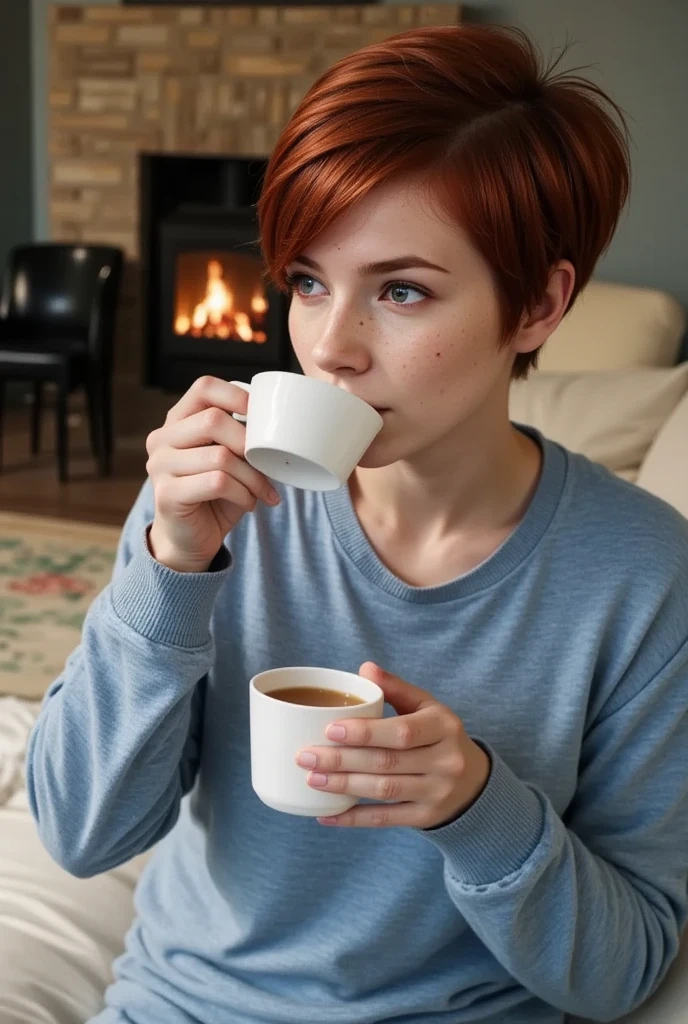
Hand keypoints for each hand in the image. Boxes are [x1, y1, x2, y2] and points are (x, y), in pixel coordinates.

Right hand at [146, 376, 280, 572]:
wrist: (190, 539)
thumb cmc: (214, 494)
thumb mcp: (228, 459)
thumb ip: (239, 437)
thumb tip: (278, 423)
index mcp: (177, 421)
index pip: (204, 388)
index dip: (236, 396)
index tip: (261, 417)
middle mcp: (162, 439)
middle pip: (212, 420)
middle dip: (249, 443)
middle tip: (267, 463)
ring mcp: (160, 466)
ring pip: (220, 456)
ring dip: (252, 476)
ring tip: (262, 491)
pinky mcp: (167, 494)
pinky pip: (217, 483)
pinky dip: (243, 493)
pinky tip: (249, 503)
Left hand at [296, 662, 490, 828]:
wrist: (473, 782)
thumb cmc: (438, 736)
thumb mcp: (426, 707)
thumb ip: (396, 688)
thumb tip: (365, 669)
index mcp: (443, 726)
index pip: (402, 732)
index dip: (365, 733)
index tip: (329, 730)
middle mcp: (445, 761)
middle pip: (387, 762)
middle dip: (342, 760)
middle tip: (305, 756)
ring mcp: (437, 792)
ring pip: (384, 790)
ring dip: (344, 786)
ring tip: (312, 779)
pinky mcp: (427, 817)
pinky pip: (386, 819)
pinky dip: (354, 818)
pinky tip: (327, 814)